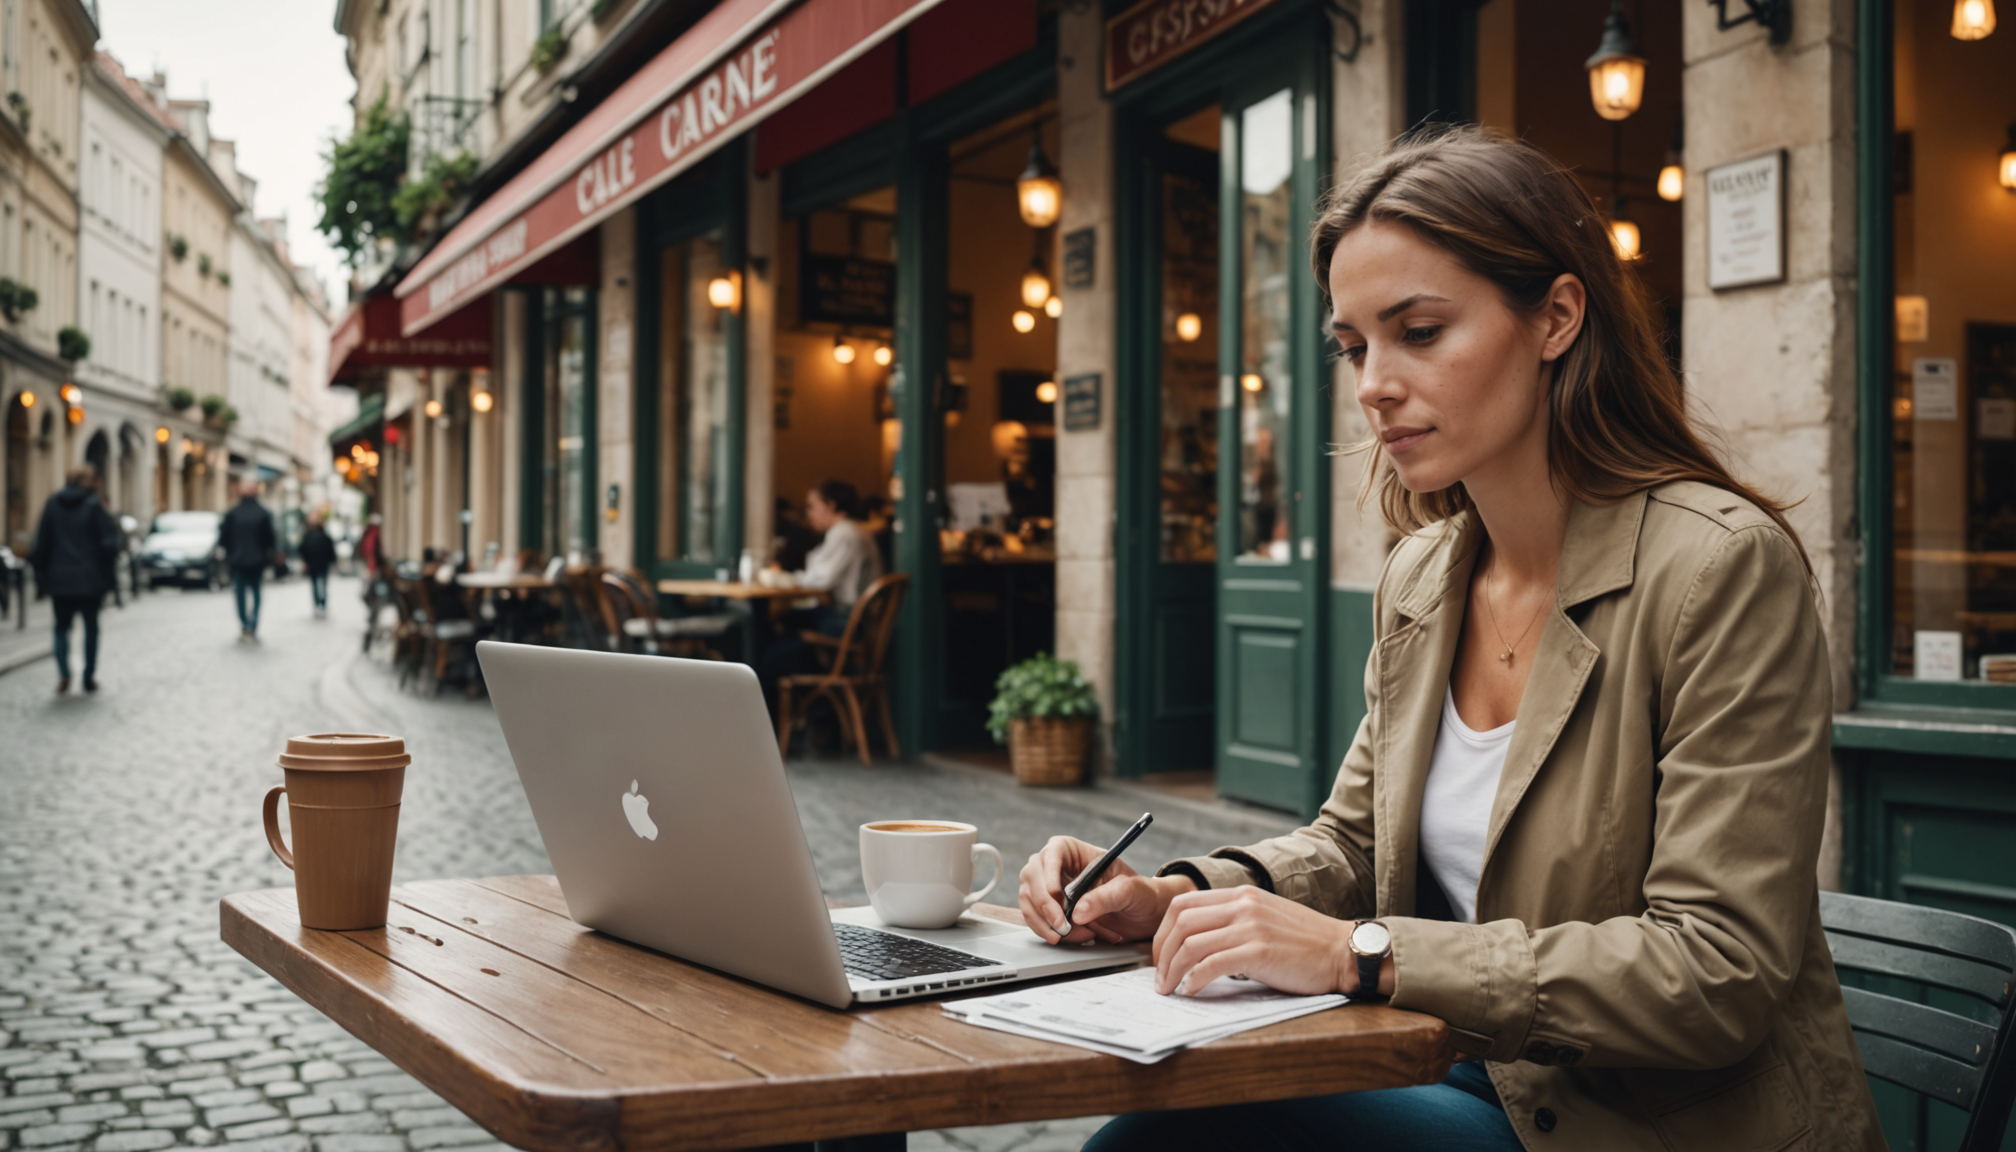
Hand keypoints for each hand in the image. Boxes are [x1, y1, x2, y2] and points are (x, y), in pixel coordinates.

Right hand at [1019, 835, 1192, 945]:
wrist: (1142, 917)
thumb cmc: (1139, 894)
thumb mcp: (1129, 891)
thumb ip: (1105, 897)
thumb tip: (1078, 912)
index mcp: (1075, 851)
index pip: (1053, 852)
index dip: (1049, 871)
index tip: (1056, 893)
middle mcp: (1057, 867)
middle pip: (1033, 877)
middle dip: (1044, 904)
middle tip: (1062, 926)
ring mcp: (1049, 889)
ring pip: (1030, 901)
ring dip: (1047, 922)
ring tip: (1074, 934)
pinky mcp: (1048, 910)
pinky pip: (1035, 919)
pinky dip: (1049, 931)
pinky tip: (1072, 936)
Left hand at [1153, 886, 1368, 996]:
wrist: (1343, 951)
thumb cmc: (1306, 943)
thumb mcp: (1266, 918)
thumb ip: (1234, 922)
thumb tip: (1198, 944)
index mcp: (1241, 895)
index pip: (1183, 903)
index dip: (1163, 931)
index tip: (1160, 955)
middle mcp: (1243, 905)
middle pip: (1180, 922)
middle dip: (1161, 952)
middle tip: (1158, 977)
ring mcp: (1251, 927)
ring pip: (1191, 944)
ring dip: (1171, 970)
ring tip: (1169, 988)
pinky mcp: (1259, 952)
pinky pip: (1212, 964)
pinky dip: (1194, 979)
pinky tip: (1191, 990)